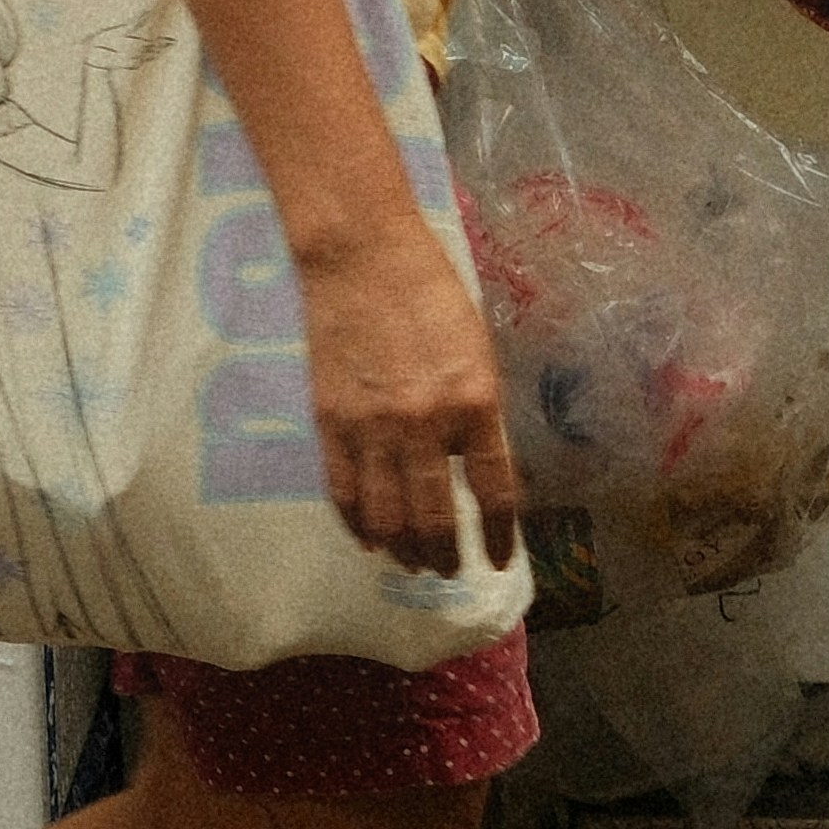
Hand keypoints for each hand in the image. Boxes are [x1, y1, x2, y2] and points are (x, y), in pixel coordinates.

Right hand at [293, 224, 525, 578]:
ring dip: (402, 548)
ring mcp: (372, 426)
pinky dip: (356, 521)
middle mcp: (425, 425)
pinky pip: (342, 489)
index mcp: (475, 405)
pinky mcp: (329, 420)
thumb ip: (476, 415)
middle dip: (445, 555)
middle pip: (436, 517)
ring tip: (411, 562)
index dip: (499, 537)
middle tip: (448, 571)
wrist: (361, 257)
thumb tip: (466, 467)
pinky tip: (368, 536)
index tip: (498, 561)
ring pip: (387, 515)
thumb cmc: (431, 295)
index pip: (494, 494)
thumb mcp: (477, 354)